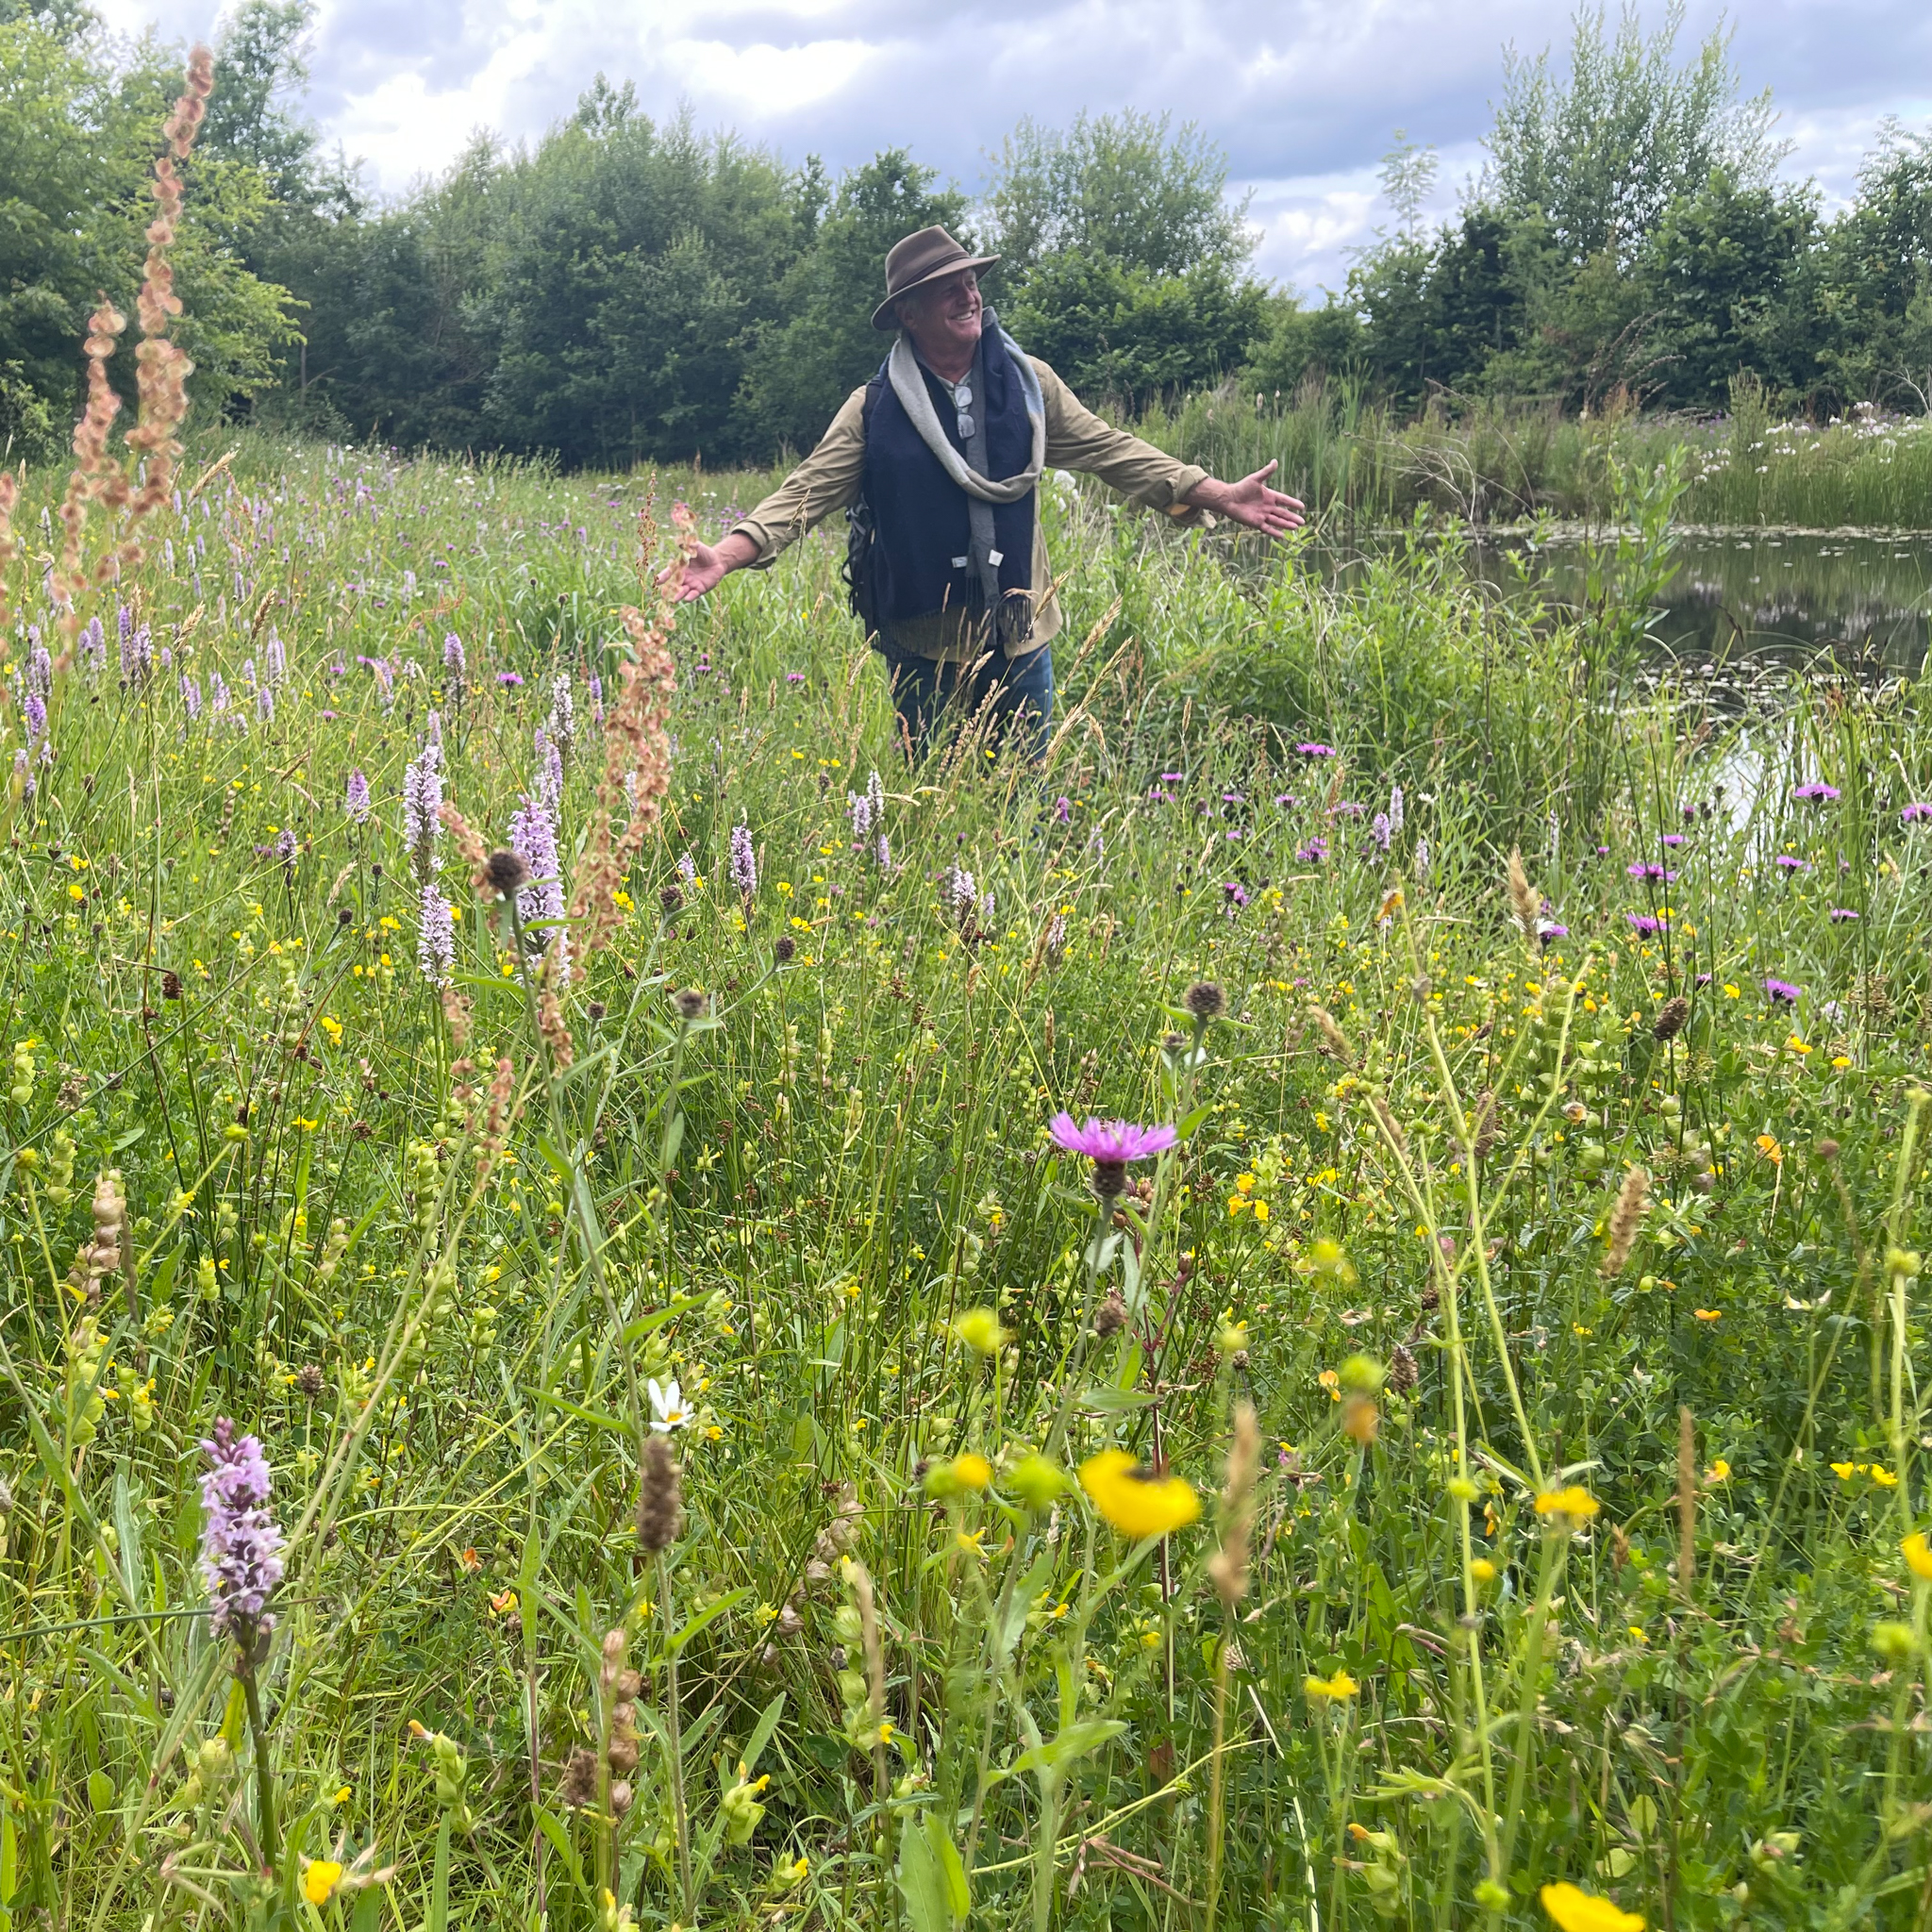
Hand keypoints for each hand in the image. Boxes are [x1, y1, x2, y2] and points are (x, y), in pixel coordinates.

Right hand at [661, 531, 755, 600]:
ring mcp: (691, 584)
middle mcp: (683, 577)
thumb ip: (689, 546)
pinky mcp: (700, 589)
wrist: (718, 560)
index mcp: (679, 567)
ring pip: (682, 592)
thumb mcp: (697, 547)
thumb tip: (680, 541)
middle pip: (673, 585)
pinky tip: (687, 598)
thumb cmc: (705, 552)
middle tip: (663, 594)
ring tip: (674, 599)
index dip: (663, 577)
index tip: (657, 581)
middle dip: (668, 590)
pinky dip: (690, 597)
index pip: (669, 573)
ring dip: (678, 595)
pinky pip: (693, 595)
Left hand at [1186, 460, 1304, 536]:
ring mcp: (1262, 515)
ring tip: (1296, 528)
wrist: (1229, 499)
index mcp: (1269, 496)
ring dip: (1286, 524)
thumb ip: (1266, 472)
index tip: (1302, 507)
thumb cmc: (1241, 487)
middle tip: (1303, 522)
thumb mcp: (1255, 479)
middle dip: (1292, 517)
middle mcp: (1267, 507)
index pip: (1284, 500)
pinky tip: (1282, 536)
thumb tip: (1275, 461)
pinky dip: (1274, 532)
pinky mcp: (1256, 522)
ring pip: (1277, 521)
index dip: (1293, 503)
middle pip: (1283, 513)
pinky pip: (1267, 528)